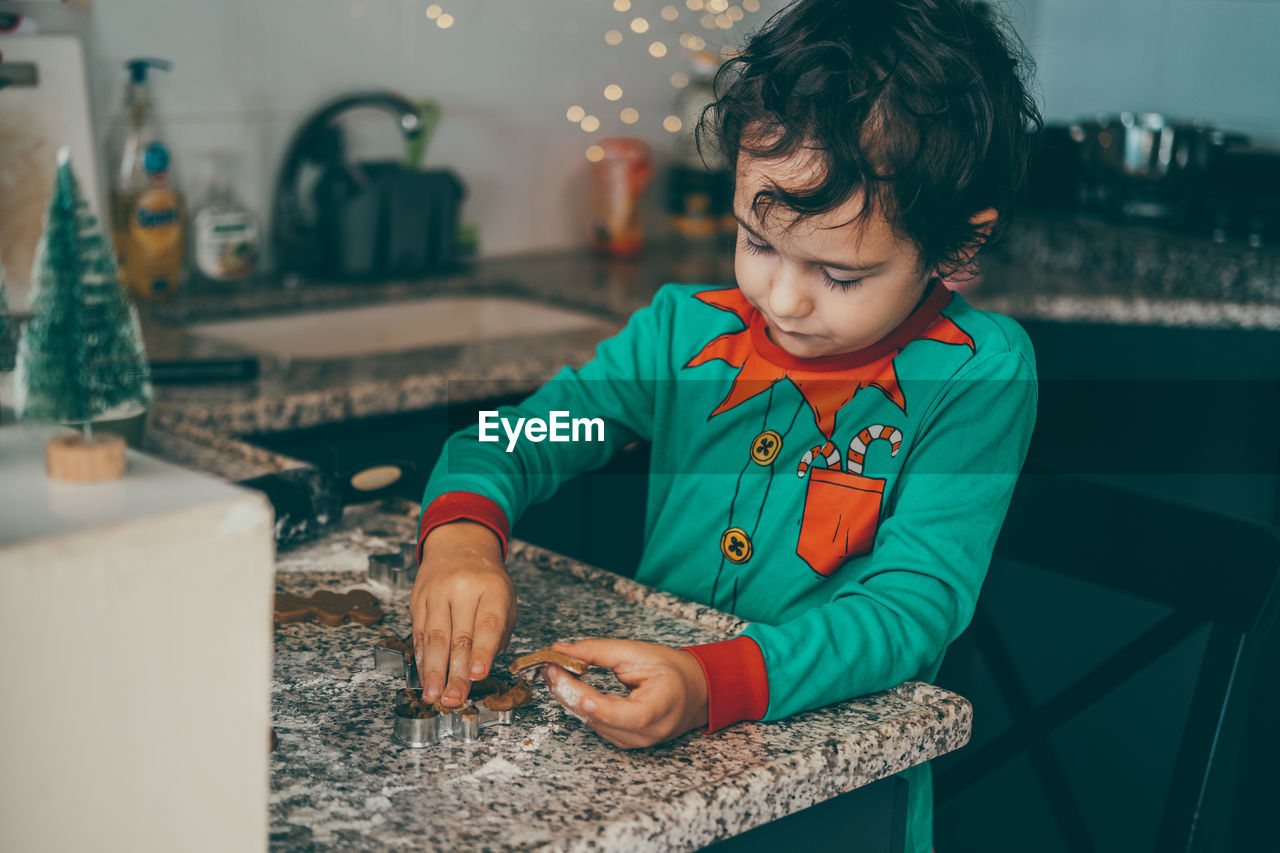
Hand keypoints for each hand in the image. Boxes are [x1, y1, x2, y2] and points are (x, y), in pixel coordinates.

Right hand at [410, 521, 515, 707]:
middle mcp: (462, 588)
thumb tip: (481, 669)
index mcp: (492, 588)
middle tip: (454, 699)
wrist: (458, 544)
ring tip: (434, 696)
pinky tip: (425, 678)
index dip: (483, 651)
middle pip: (459, 636)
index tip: (478, 675)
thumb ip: (500, 633)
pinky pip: (419, 634)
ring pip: (434, 637)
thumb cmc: (487, 579)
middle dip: (455, 672)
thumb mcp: (506, 598)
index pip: (488, 623)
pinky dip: (422, 660)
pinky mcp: (418, 599)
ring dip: (433, 671)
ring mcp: (436, 593)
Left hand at [543, 639, 708, 748]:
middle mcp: (648, 733)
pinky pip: (595, 725)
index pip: (625, 714)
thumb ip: (598, 651)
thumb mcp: (637, 652)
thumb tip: (562, 650)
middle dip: (570, 692)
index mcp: (661, 707)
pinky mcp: (623, 742)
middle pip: (600, 719)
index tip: (565, 678)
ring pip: (592, 723)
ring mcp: (635, 743)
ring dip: (570, 699)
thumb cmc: (672, 671)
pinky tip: (571, 688)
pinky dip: (581, 706)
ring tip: (556, 673)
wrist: (693, 691)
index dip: (594, 702)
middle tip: (550, 666)